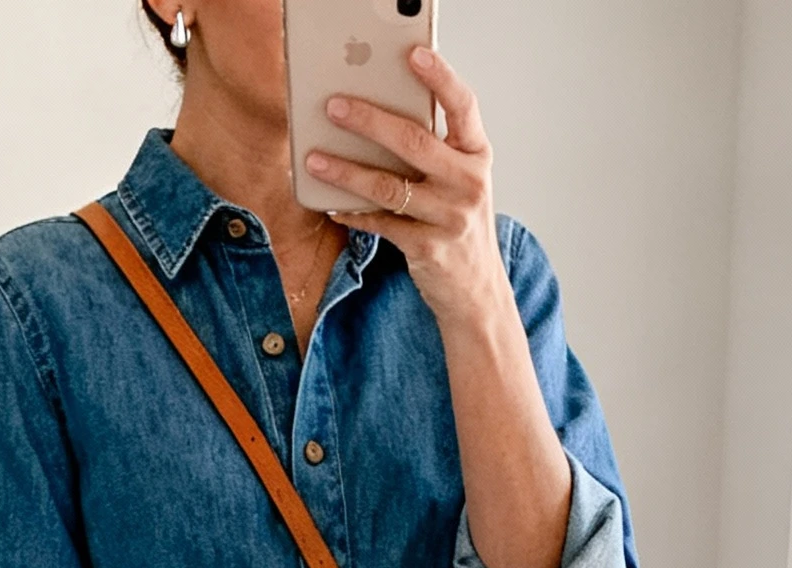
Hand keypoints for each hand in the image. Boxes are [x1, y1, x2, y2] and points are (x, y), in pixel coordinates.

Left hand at [305, 49, 506, 330]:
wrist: (476, 290)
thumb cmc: (458, 223)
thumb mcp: (459, 180)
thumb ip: (434, 149)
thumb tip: (375, 116)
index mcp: (477, 155)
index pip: (463, 106)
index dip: (440, 77)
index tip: (413, 53)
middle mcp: (468, 183)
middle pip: (415, 143)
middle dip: (370, 121)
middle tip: (335, 106)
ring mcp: (450, 218)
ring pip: (389, 187)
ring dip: (347, 171)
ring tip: (315, 158)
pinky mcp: (428, 249)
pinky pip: (381, 224)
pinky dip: (352, 212)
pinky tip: (330, 202)